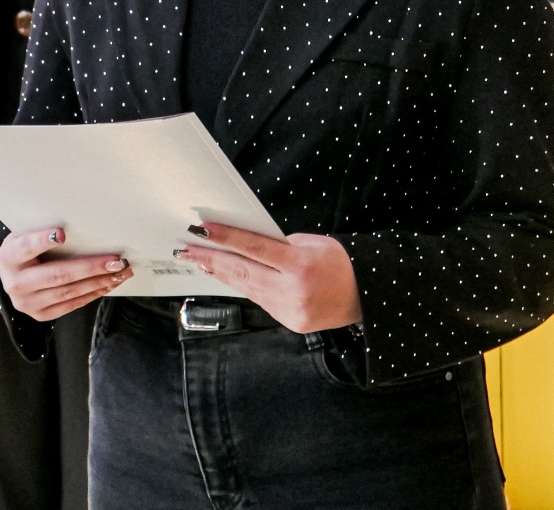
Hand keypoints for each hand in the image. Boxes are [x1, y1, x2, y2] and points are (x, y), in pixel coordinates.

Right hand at [0, 227, 131, 320]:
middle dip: (90, 267)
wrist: (11, 276)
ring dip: (99, 282)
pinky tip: (108, 284)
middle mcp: (15, 283)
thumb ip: (42, 233)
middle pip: (57, 275)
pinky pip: (72, 304)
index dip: (42, 240)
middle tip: (115, 261)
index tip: (61, 234)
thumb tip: (80, 226)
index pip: (26, 247)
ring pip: (69, 292)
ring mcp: (27, 303)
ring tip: (120, 272)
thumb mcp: (24, 235)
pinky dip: (93, 293)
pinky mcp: (40, 315)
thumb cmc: (24, 250)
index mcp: (8, 257)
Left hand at [178, 222, 361, 332]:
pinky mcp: (290, 322)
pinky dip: (242, 286)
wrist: (368, 296)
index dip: (226, 238)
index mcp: (301, 266)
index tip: (200, 230)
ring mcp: (291, 310)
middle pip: (242, 271)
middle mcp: (294, 291)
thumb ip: (277, 245)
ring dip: (221, 273)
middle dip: (210, 259)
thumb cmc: (339, 262)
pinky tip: (226, 276)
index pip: (254, 248)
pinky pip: (260, 300)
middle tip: (185, 249)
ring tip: (198, 261)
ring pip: (246, 287)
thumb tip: (243, 244)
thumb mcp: (311, 243)